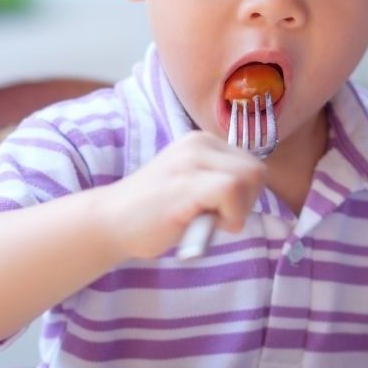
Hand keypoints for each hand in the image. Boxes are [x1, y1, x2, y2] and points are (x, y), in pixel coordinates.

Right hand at [101, 130, 266, 260]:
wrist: (110, 221)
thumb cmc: (154, 211)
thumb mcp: (193, 183)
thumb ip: (219, 179)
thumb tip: (254, 188)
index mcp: (202, 142)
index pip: (251, 164)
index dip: (245, 195)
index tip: (219, 210)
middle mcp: (198, 143)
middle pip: (256, 171)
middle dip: (246, 202)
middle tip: (216, 218)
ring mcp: (191, 161)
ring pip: (249, 178)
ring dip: (238, 210)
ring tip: (208, 220)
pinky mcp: (186, 183)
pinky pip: (231, 190)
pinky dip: (230, 215)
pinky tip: (206, 226)